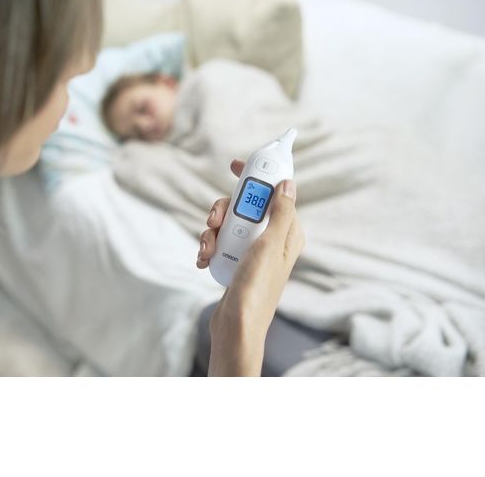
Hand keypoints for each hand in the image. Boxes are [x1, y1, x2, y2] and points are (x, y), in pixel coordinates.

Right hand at [197, 159, 304, 375]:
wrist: (237, 325)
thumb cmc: (258, 286)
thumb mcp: (271, 244)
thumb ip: (282, 212)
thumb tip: (288, 183)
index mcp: (287, 232)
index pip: (274, 193)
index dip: (256, 177)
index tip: (235, 166)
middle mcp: (270, 239)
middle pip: (245, 206)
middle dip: (224, 210)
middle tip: (214, 220)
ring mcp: (251, 251)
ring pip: (228, 223)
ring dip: (212, 232)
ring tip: (207, 248)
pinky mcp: (235, 261)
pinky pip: (219, 242)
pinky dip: (209, 247)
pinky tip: (203, 259)